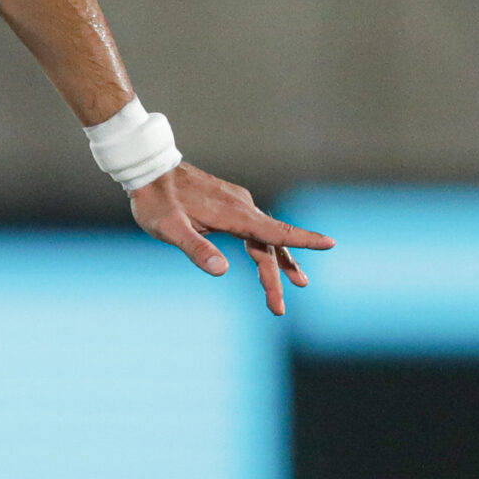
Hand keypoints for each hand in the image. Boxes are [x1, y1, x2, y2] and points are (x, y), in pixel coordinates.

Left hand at [128, 163, 333, 316]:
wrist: (148, 170)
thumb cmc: (156, 201)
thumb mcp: (170, 229)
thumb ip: (196, 248)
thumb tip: (223, 271)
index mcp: (233, 213)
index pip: (275, 230)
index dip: (304, 239)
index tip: (330, 243)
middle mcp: (241, 206)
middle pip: (269, 244)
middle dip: (277, 276)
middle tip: (278, 308)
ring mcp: (236, 204)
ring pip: (264, 236)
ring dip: (277, 262)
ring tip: (298, 283)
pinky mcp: (228, 204)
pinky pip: (254, 228)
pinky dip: (265, 245)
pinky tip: (267, 258)